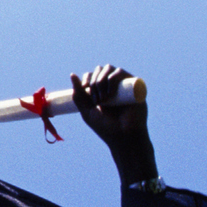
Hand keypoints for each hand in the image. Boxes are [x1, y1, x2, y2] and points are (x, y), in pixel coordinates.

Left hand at [69, 64, 156, 184]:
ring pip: (110, 69)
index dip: (87, 77)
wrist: (124, 138)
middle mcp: (113, 86)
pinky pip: (122, 73)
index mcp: (102, 91)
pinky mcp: (134, 86)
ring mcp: (124, 85)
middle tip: (96, 99)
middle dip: (95, 81)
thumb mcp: (87, 111)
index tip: (85, 87)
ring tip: (103, 98)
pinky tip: (109, 92)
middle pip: (101, 69)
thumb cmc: (106, 127)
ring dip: (102, 79)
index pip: (93, 75)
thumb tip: (72, 74)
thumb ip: (79, 96)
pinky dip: (113, 78)